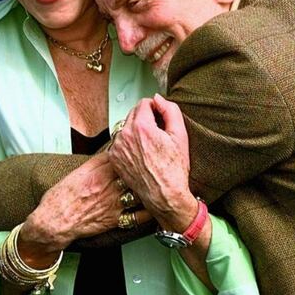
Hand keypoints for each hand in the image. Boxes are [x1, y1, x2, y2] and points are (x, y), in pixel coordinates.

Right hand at [18, 152, 150, 261]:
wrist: (55, 220)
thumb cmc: (64, 195)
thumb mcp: (81, 170)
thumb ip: (100, 160)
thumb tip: (115, 148)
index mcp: (101, 171)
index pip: (126, 155)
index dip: (139, 149)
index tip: (149, 143)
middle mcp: (110, 186)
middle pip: (138, 172)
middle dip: (150, 166)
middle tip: (162, 161)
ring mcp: (115, 203)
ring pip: (142, 192)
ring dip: (154, 186)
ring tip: (164, 181)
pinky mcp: (116, 220)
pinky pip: (139, 216)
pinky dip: (150, 210)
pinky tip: (158, 204)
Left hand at [109, 94, 196, 229]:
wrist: (164, 195)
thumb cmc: (174, 169)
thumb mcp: (180, 135)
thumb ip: (170, 110)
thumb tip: (158, 98)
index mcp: (141, 126)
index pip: (144, 102)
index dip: (155, 108)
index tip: (161, 118)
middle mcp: (125, 135)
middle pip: (133, 113)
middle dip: (145, 118)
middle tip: (158, 134)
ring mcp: (117, 147)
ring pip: (126, 126)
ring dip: (136, 130)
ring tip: (150, 145)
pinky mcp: (113, 157)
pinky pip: (120, 141)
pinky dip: (128, 143)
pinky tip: (140, 153)